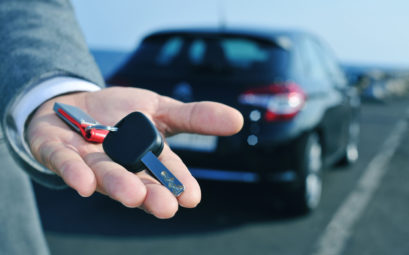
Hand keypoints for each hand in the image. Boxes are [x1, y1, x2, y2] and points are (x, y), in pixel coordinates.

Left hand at [27, 87, 242, 217]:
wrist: (74, 103)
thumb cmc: (119, 113)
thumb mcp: (160, 108)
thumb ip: (194, 117)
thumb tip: (236, 120)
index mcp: (146, 157)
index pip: (167, 171)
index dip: (178, 184)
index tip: (191, 198)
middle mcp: (120, 166)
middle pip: (137, 181)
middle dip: (151, 194)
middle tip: (165, 207)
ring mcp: (88, 160)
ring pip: (105, 176)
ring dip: (118, 186)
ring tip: (134, 195)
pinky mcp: (58, 151)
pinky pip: (65, 164)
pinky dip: (74, 173)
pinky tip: (84, 185)